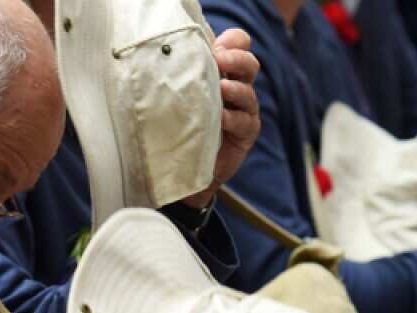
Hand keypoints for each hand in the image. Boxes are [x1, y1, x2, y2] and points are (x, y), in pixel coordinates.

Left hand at [185, 28, 260, 208]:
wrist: (182, 165)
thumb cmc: (176, 122)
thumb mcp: (177, 93)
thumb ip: (181, 71)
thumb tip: (167, 51)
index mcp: (224, 70)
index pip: (239, 44)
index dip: (233, 42)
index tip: (215, 47)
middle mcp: (237, 87)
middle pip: (249, 64)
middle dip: (236, 58)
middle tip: (219, 59)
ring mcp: (244, 111)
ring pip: (248, 93)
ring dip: (235, 88)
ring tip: (221, 88)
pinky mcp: (245, 134)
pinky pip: (245, 122)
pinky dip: (233, 119)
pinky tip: (221, 119)